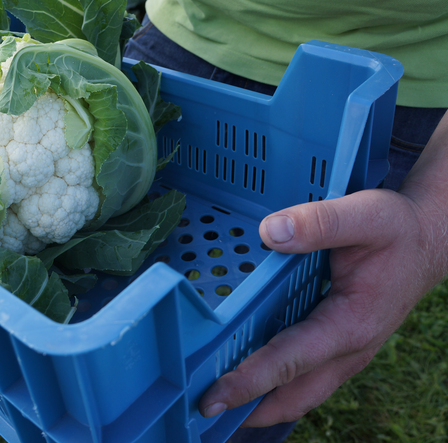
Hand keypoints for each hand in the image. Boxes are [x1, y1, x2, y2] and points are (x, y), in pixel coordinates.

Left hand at [198, 182, 447, 425]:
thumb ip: (319, 223)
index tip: (211, 398)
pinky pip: (302, 378)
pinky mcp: (337, 347)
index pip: (290, 361)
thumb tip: (270, 232)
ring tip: (215, 404)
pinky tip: (243, 372)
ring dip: (258, 403)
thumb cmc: (397, 231)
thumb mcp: (366, 215)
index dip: (248, 381)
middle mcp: (347, 351)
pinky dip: (272, 386)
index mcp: (350, 325)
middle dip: (246, 410)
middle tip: (201, 410)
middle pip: (292, 397)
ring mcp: (344, 354)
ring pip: (298, 394)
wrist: (427, 242)